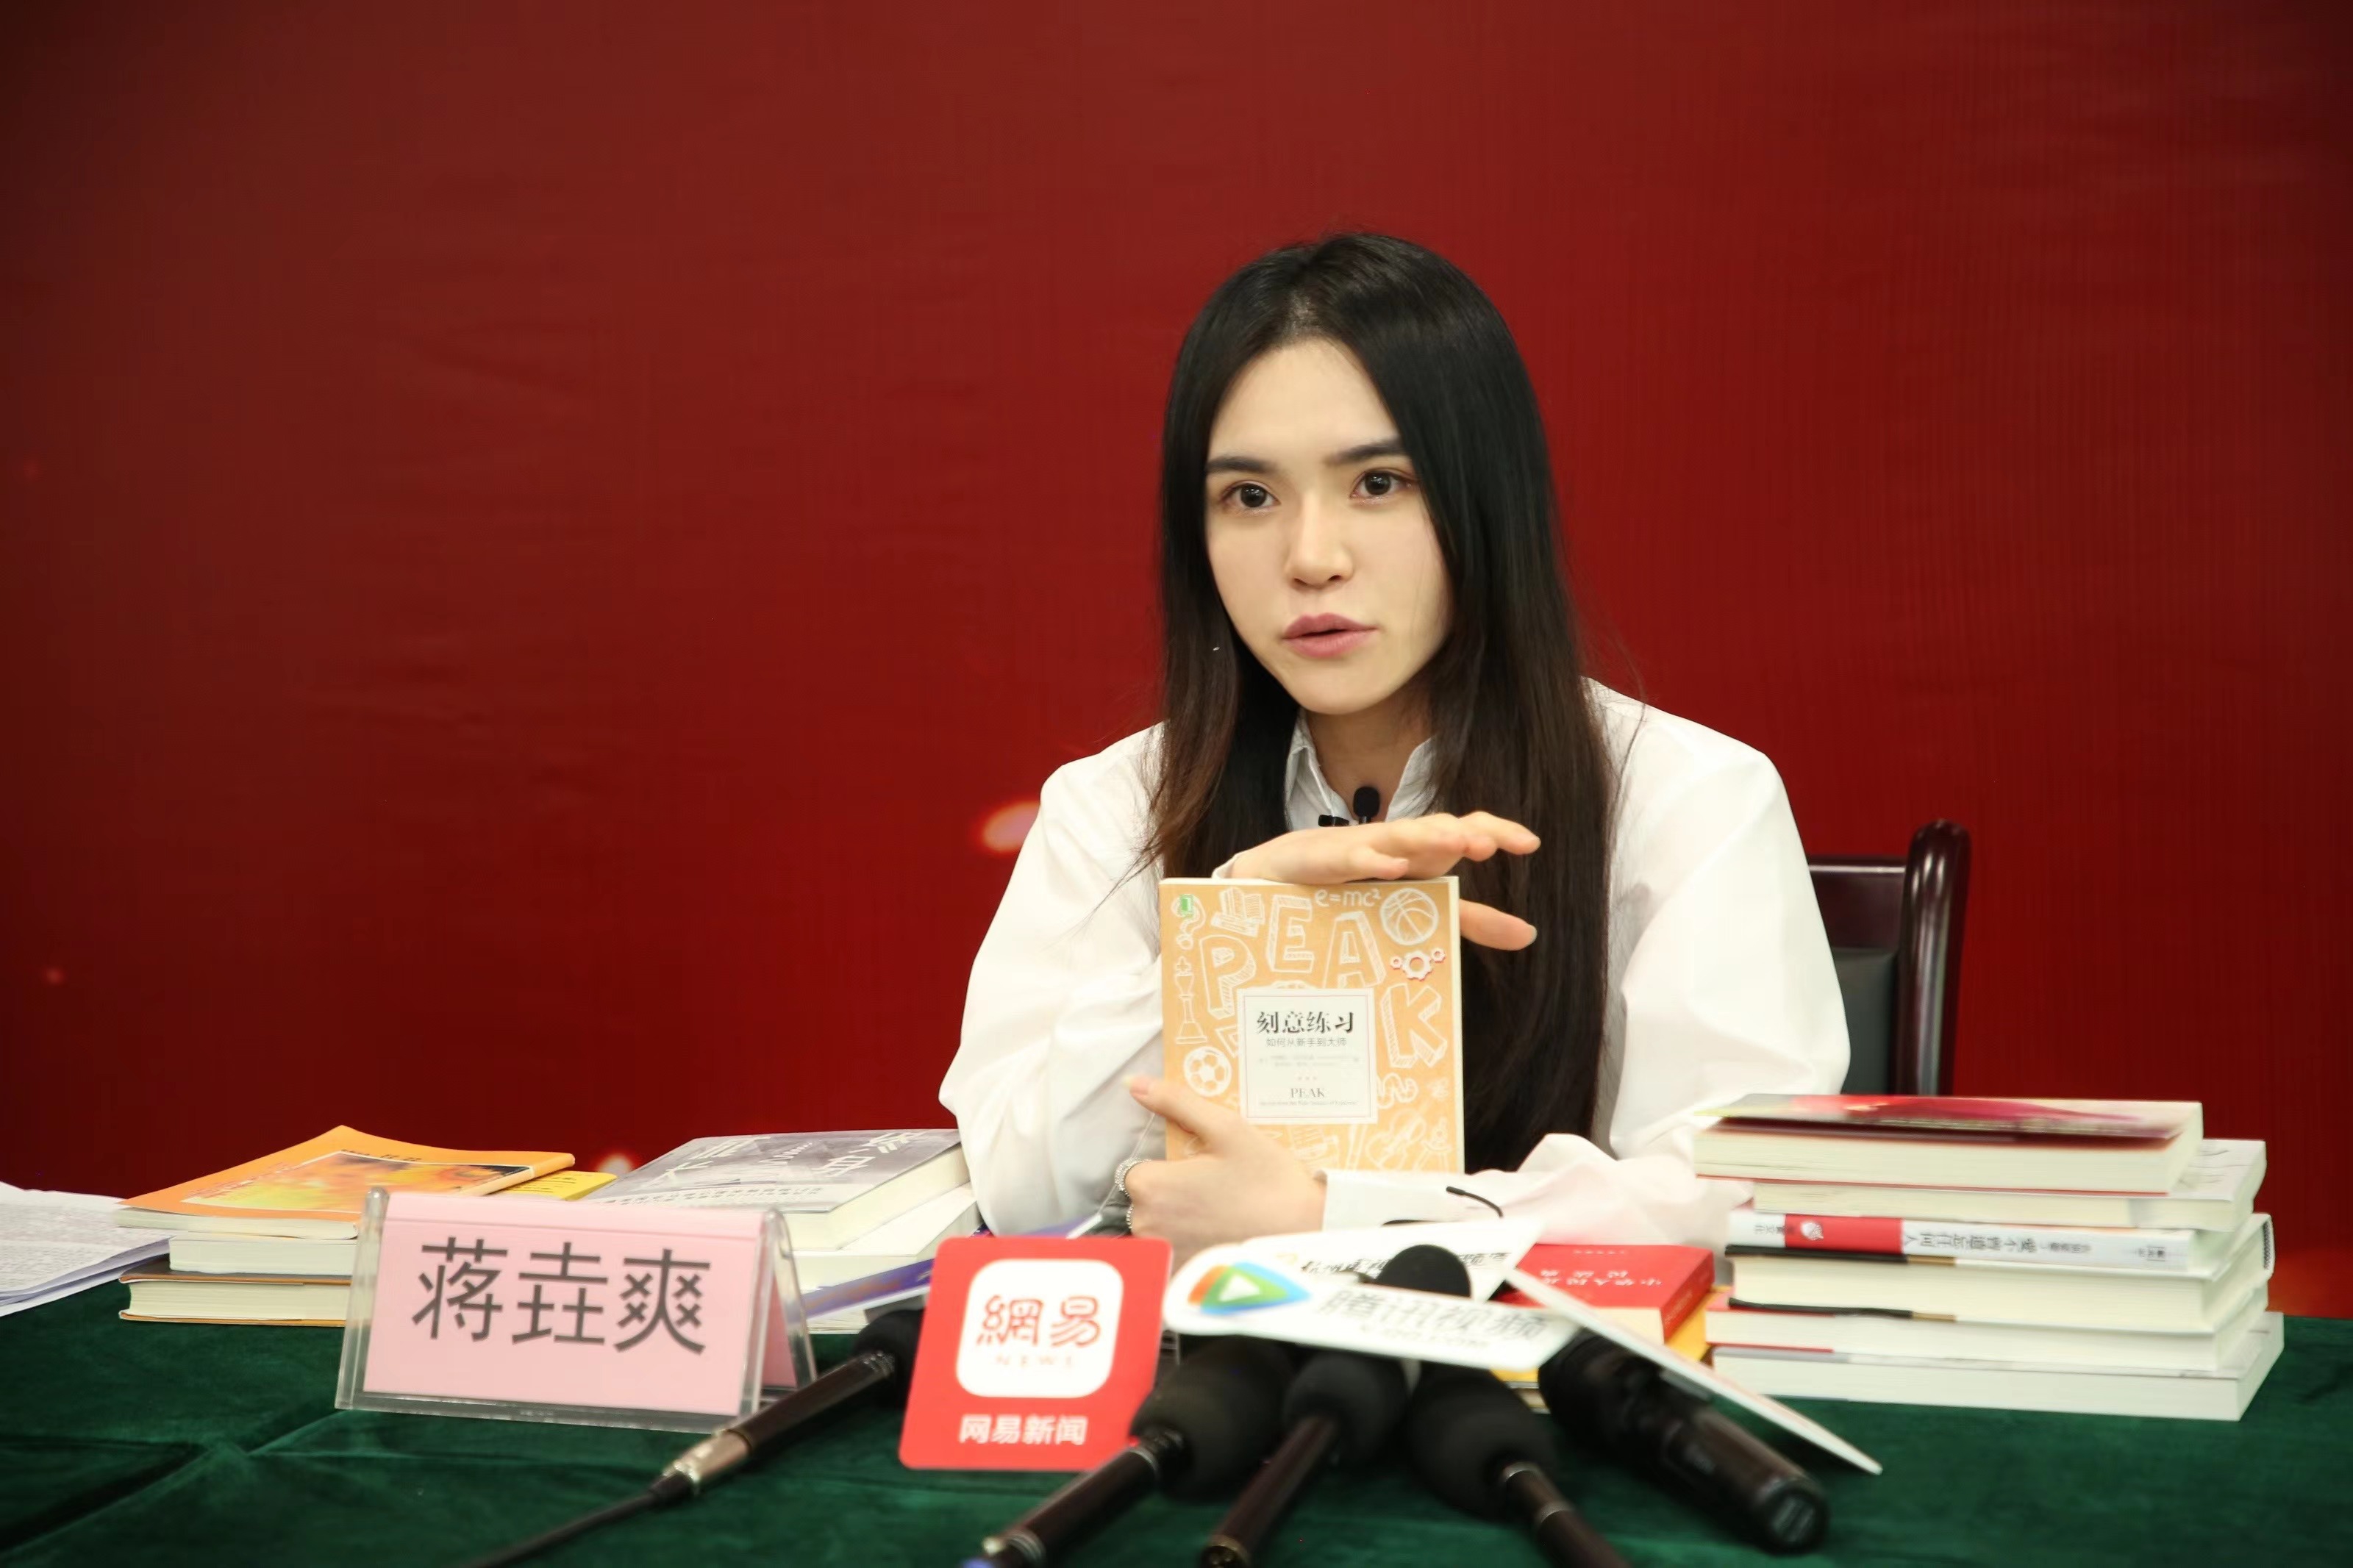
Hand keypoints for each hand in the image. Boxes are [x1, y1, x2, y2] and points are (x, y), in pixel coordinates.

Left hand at [1121, 1075, 1325, 1264]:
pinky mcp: (1182, 1279)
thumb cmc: (1268, 1180)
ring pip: (1158, 1229)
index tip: (1200, 1170)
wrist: (1306, 1234)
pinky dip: (1190, 1248)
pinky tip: (1220, 1240)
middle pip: (1145, 1201)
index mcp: (1152, 1187)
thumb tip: (1133, 1083)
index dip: (1168, 1168)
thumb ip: (1175, 1103)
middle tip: (1216, 1190)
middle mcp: (1147, 1226)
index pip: (1137, 1171)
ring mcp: (1164, 1257)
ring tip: (1220, 1215)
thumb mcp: (1226, 1129)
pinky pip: (1172, 1258)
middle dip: (1171, 1193)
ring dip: (1179, 1222)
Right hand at [1228, 810, 1538, 949]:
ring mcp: (1354, 849)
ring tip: (1453, 842)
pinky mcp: (1318, 860)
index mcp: (1417, 854)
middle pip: (1431, 829)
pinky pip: (1345, 858)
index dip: (1496, 829)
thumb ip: (1469, 920)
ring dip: (1423, 837)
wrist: (1270, 882)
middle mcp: (1390, 845)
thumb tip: (1531, 934)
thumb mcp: (1413, 908)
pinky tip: (1390, 866)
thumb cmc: (1346, 890)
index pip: (1461, 831)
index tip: (1531, 843)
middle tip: (1490, 844)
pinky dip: (1368, 858)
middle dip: (1460, 833)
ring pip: (1393, 837)